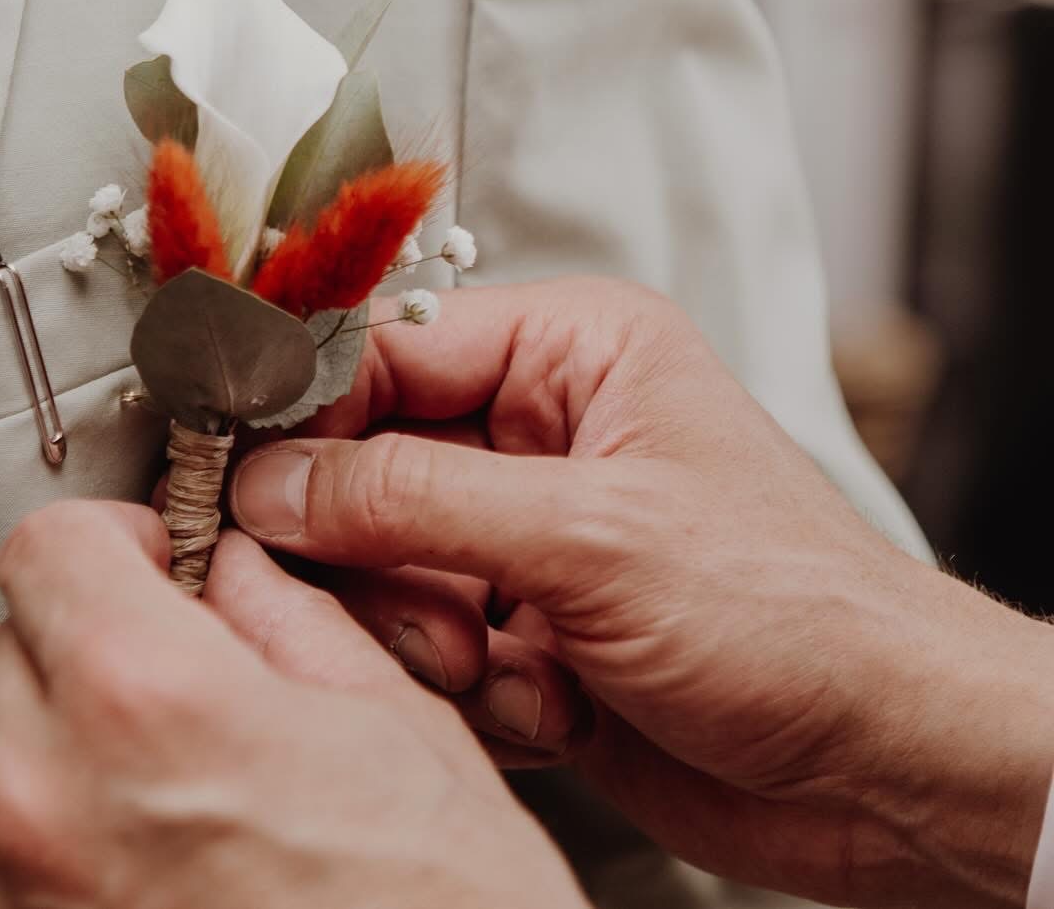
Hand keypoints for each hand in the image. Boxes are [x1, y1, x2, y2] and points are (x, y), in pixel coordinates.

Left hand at [0, 502, 586, 908]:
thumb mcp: (398, 735)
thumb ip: (290, 623)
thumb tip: (236, 576)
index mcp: (151, 706)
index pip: (47, 545)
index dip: (116, 541)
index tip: (153, 564)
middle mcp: (47, 804)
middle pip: (14, 646)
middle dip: (98, 643)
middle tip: (191, 685)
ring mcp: (11, 901)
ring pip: (1, 758)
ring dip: (77, 752)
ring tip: (193, 807)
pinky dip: (61, 848)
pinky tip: (166, 875)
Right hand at [223, 279, 1053, 908]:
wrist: (876, 765)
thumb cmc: (796, 616)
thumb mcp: (592, 536)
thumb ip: (413, 500)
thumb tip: (275, 481)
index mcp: (570, 356)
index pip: (385, 354)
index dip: (308, 417)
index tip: (243, 478)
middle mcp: (538, 440)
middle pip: (366, 472)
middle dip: (383, 560)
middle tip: (428, 611)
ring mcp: (524, 542)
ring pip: (384, 572)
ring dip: (429, 636)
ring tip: (505, 665)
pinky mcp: (521, 632)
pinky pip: (424, 648)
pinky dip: (473, 692)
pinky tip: (553, 706)